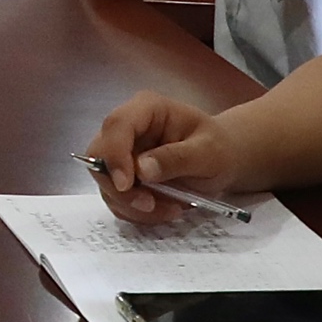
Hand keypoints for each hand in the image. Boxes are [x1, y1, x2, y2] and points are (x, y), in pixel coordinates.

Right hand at [82, 90, 242, 222]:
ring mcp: (122, 153)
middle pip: (100, 155)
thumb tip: (142, 170)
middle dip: (120, 187)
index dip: (114, 155)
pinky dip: (136, 212)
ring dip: (132, 204)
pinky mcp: (123, 177)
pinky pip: (116, 198)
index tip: (126, 185)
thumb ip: (177, 158)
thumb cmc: (218, 149)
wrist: (221, 161)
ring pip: (104, 182)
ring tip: (170, 209)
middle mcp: (127, 129)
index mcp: (146, 110)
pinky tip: (164, 209)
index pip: (117, 126)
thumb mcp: (208, 152)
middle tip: (149, 205)